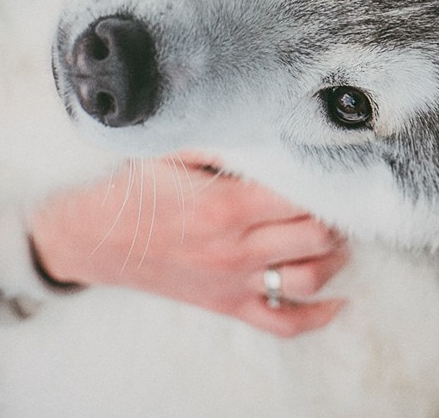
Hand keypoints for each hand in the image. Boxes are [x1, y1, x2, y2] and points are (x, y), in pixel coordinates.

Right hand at [28, 154, 348, 336]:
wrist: (97, 239)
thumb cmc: (136, 188)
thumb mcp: (172, 147)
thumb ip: (220, 134)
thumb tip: (265, 116)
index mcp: (225, 205)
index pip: (300, 194)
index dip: (325, 178)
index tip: (335, 161)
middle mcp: (235, 249)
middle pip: (317, 236)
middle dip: (336, 213)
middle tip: (340, 193)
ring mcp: (234, 282)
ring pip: (309, 278)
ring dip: (336, 256)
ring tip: (341, 232)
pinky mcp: (228, 304)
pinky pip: (283, 322)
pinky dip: (318, 314)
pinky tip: (337, 298)